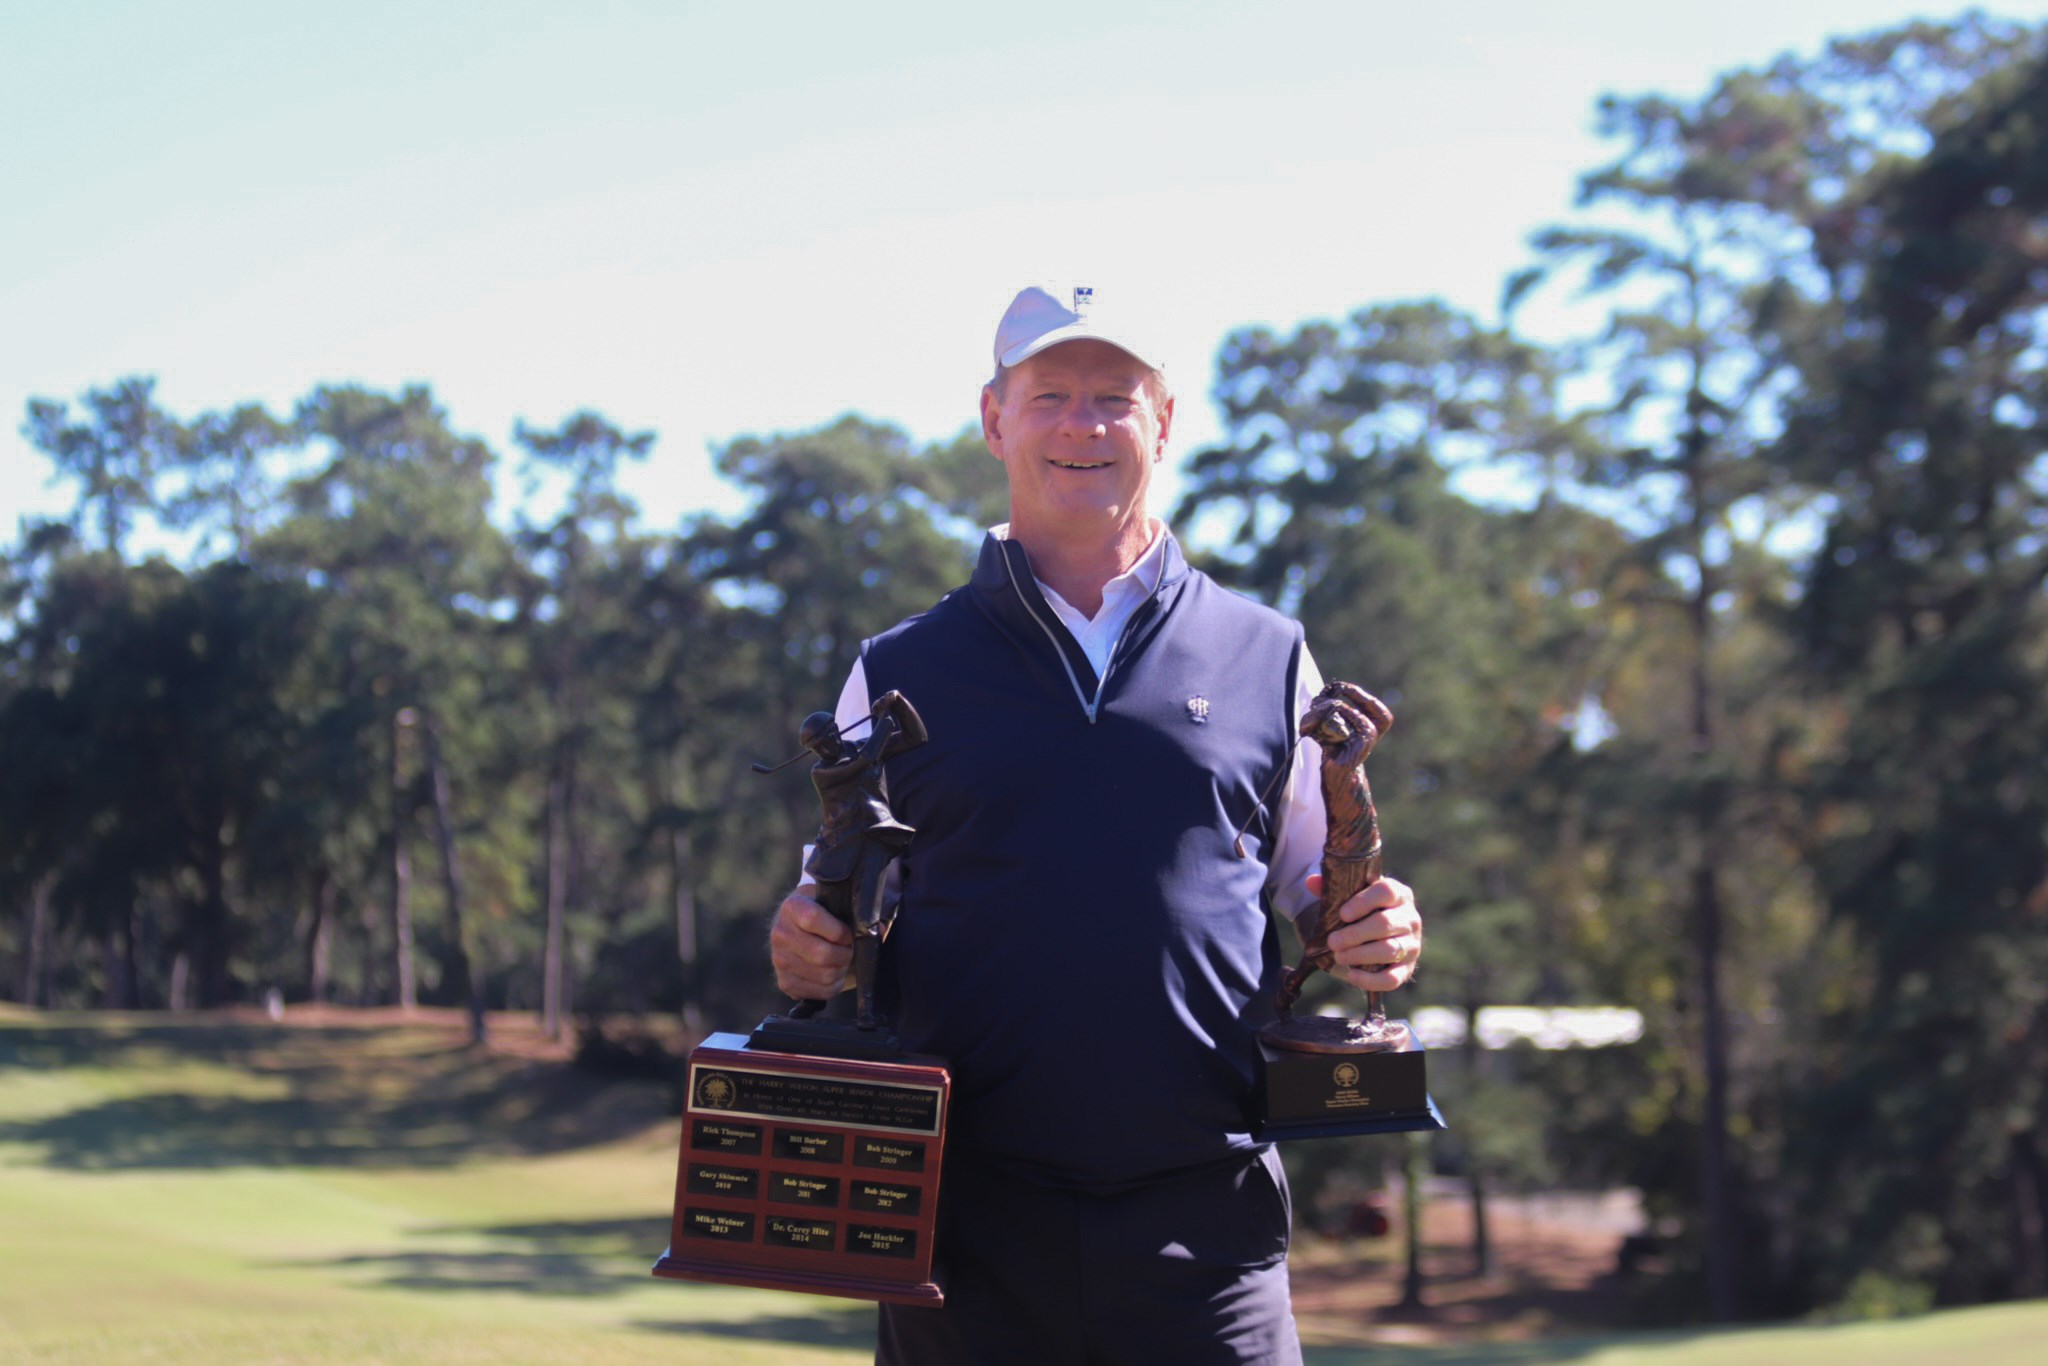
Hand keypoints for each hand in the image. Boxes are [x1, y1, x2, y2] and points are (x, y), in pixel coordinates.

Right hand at [770, 887, 852, 999]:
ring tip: (841, 961)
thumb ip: (859, 912)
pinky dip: (834, 986)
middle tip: (849, 950)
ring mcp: (779, 959)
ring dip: (841, 971)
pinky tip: (833, 974)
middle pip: (820, 953)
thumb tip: (880, 930)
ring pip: (823, 975)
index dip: (838, 931)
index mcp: (792, 907)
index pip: (812, 919)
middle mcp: (779, 933)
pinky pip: (819, 992)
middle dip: (844, 954)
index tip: (848, 934)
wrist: (803, 929)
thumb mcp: (838, 904)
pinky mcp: (785, 982)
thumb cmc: (827, 915)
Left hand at [1305, 873, 1420, 992]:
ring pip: (1389, 950)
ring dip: (1359, 955)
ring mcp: (1411, 945)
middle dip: (1354, 934)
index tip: (1342, 914)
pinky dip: (1370, 979)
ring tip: (1338, 956)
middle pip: (1385, 923)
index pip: (1386, 891)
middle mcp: (1410, 918)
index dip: (1363, 902)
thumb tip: (1311, 882)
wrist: (1379, 936)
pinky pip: (1392, 978)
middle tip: (1332, 941)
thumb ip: (1332, 888)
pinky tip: (1351, 975)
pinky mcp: (1406, 969)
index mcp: (1399, 894)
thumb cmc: (1363, 912)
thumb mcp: (1351, 897)